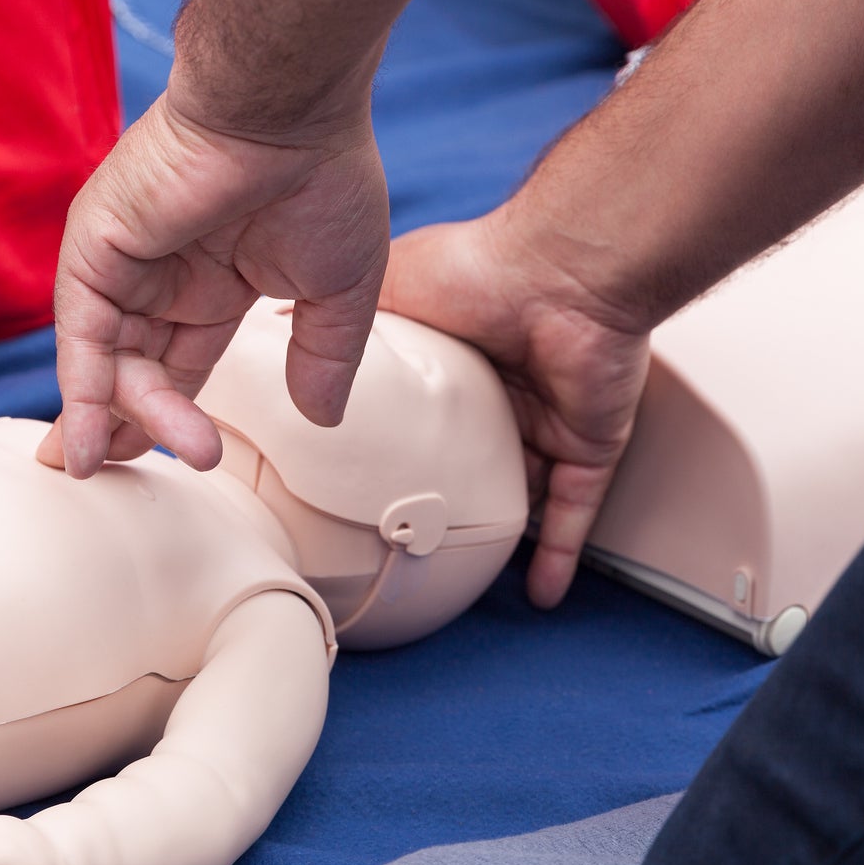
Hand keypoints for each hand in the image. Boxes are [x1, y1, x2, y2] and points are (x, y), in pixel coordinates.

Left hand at [37, 87, 390, 477]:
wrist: (290, 108)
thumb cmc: (324, 177)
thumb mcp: (340, 289)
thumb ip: (324, 356)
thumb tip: (321, 420)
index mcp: (214, 280)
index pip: (180, 363)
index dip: (171, 416)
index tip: (172, 465)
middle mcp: (161, 273)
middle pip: (135, 369)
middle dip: (133, 427)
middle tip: (131, 476)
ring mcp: (124, 258)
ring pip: (107, 359)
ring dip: (118, 416)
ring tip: (121, 463)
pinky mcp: (95, 244)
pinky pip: (80, 331)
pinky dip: (80, 388)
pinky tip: (86, 437)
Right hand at [382, 209, 652, 608]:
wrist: (560, 275)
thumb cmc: (477, 268)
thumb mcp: (387, 287)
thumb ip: (342, 317)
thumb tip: (274, 324)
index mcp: (461, 358)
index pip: (427, 414)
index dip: (399, 446)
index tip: (361, 481)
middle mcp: (507, 392)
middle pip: (476, 459)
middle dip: (451, 496)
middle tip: (406, 536)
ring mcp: (551, 422)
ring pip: (523, 492)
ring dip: (500, 532)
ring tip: (460, 574)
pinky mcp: (589, 445)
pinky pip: (575, 512)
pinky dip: (560, 555)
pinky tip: (540, 596)